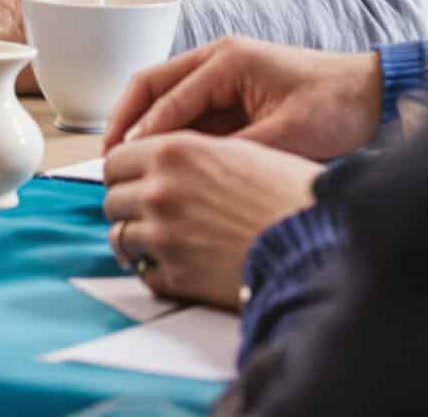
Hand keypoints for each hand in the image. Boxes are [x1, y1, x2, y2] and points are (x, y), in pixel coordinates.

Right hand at [102, 36, 382, 160]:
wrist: (371, 97)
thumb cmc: (335, 107)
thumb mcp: (285, 133)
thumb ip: (235, 150)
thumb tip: (190, 172)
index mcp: (228, 59)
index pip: (169, 95)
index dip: (145, 131)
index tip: (123, 161)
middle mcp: (217, 60)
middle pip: (152, 86)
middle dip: (126, 120)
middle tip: (108, 158)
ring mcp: (221, 77)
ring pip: (164, 100)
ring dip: (144, 129)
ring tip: (126, 165)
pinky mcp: (229, 96)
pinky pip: (187, 114)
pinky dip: (169, 136)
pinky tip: (161, 164)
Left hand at [103, 133, 320, 310]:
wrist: (315, 242)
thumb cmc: (290, 194)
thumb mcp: (240, 150)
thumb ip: (192, 153)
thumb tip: (165, 161)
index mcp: (175, 152)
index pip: (116, 159)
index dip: (124, 171)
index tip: (131, 180)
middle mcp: (161, 191)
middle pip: (112, 198)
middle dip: (126, 206)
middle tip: (144, 212)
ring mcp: (163, 236)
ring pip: (120, 238)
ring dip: (135, 240)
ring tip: (158, 241)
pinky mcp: (176, 276)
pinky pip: (144, 274)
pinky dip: (155, 271)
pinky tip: (176, 264)